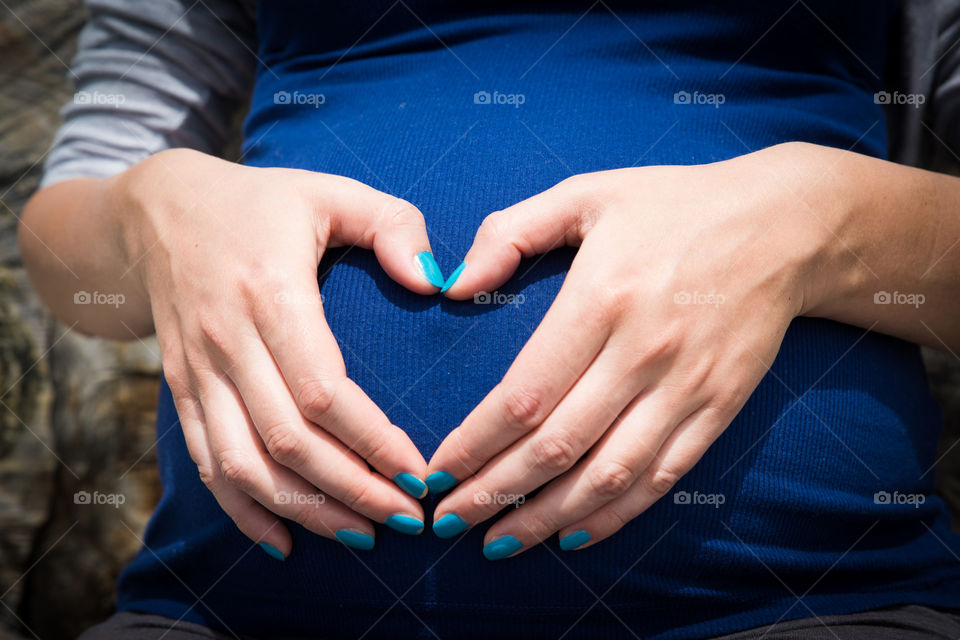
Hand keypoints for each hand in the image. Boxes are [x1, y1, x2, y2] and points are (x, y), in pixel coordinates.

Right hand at [115, 149, 442, 555]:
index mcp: (270, 291)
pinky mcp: (183, 389)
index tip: (418, 471)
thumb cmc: (261, 203)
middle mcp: (228, 340)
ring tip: (361, 535)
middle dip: (352, 490)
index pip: (322, 389)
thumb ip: (392, 225)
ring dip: (304, 510)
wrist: (157, 211)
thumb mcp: (331, 191)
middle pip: (288, 440)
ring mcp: (199, 371)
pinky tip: (283, 541)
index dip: (372, 440)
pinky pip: (207, 462)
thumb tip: (435, 281)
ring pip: (244, 465)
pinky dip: (242, 509)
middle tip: (407, 518)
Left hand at [428, 143, 824, 557]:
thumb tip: (452, 286)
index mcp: (602, 299)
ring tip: (499, 544)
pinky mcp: (718, 408)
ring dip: (547, 519)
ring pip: (607, 476)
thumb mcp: (587, 194)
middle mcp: (643, 353)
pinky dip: (616, 515)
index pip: (525, 394)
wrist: (784, 226)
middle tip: (449, 521)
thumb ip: (511, 232)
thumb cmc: (674, 206)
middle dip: (494, 492)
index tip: (437, 471)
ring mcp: (686, 388)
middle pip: (557, 446)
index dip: (476, 442)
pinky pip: (661, 477)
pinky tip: (574, 536)